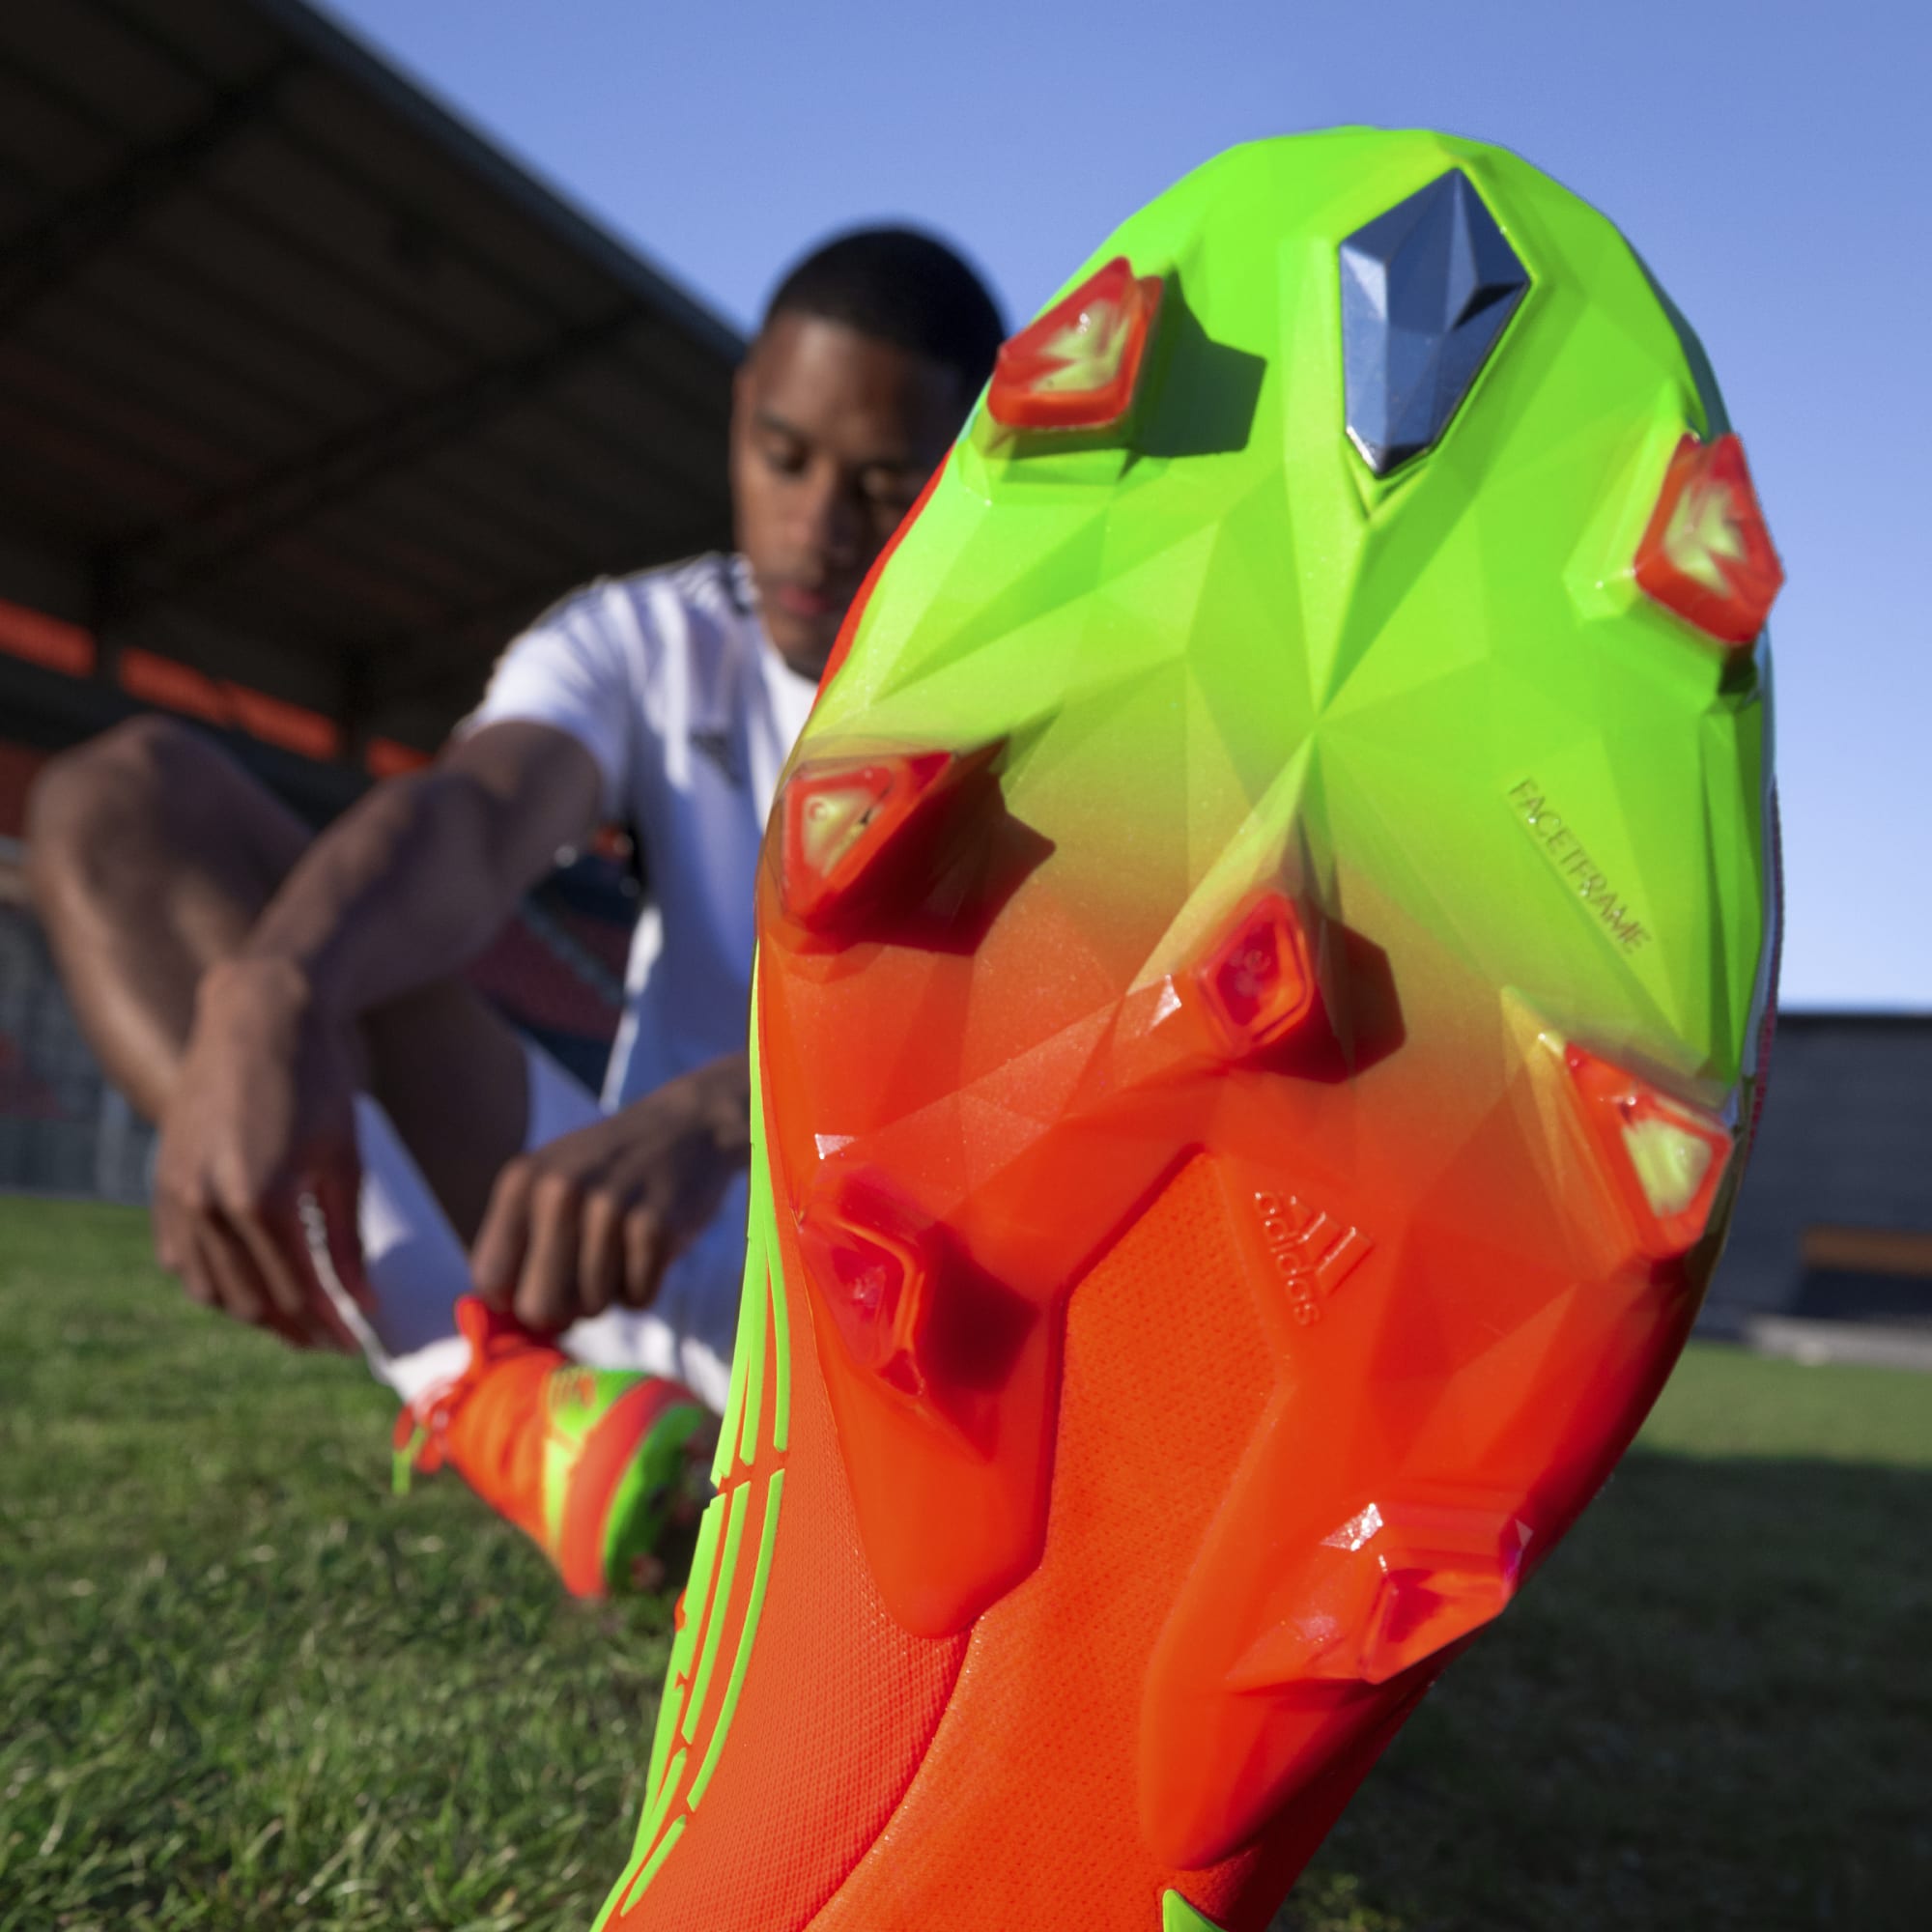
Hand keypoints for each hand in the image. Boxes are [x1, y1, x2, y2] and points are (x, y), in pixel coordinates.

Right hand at [152, 957, 370, 1350]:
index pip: (298, 1291)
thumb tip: (363, 1301)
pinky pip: (182, 1258)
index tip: (355, 1343)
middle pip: (253, 1300)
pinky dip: (213, 1282)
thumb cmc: (318, 1083)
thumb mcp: (345, 1162)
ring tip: (295, 1319)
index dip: (329, 1325)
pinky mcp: (163, 1184)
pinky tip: (246, 1286)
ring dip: (253, 1313)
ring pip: (213, 1287)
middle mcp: (210, 1205)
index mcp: (262, 1200)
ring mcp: (178, 1196)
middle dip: (295, 1328)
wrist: (259, 1020)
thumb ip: (348, 1237)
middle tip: (330, 1339)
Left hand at [470, 1053, 751, 1332]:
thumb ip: (518, 1238)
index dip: (516, 1294)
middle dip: (563, 1309)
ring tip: (623, 1249)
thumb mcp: (551, 1180)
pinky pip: (638, 1299)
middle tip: (584, 1280)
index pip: (491, 1278)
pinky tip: (650, 1247)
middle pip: (538, 1306)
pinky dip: (646, 1286)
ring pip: (592, 1307)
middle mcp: (559, 1191)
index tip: (542, 1279)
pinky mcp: (656, 1227)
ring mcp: (609, 1208)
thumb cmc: (610, 1168)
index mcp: (523, 1180)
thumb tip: (502, 1318)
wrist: (688, 1126)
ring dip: (611, 1292)